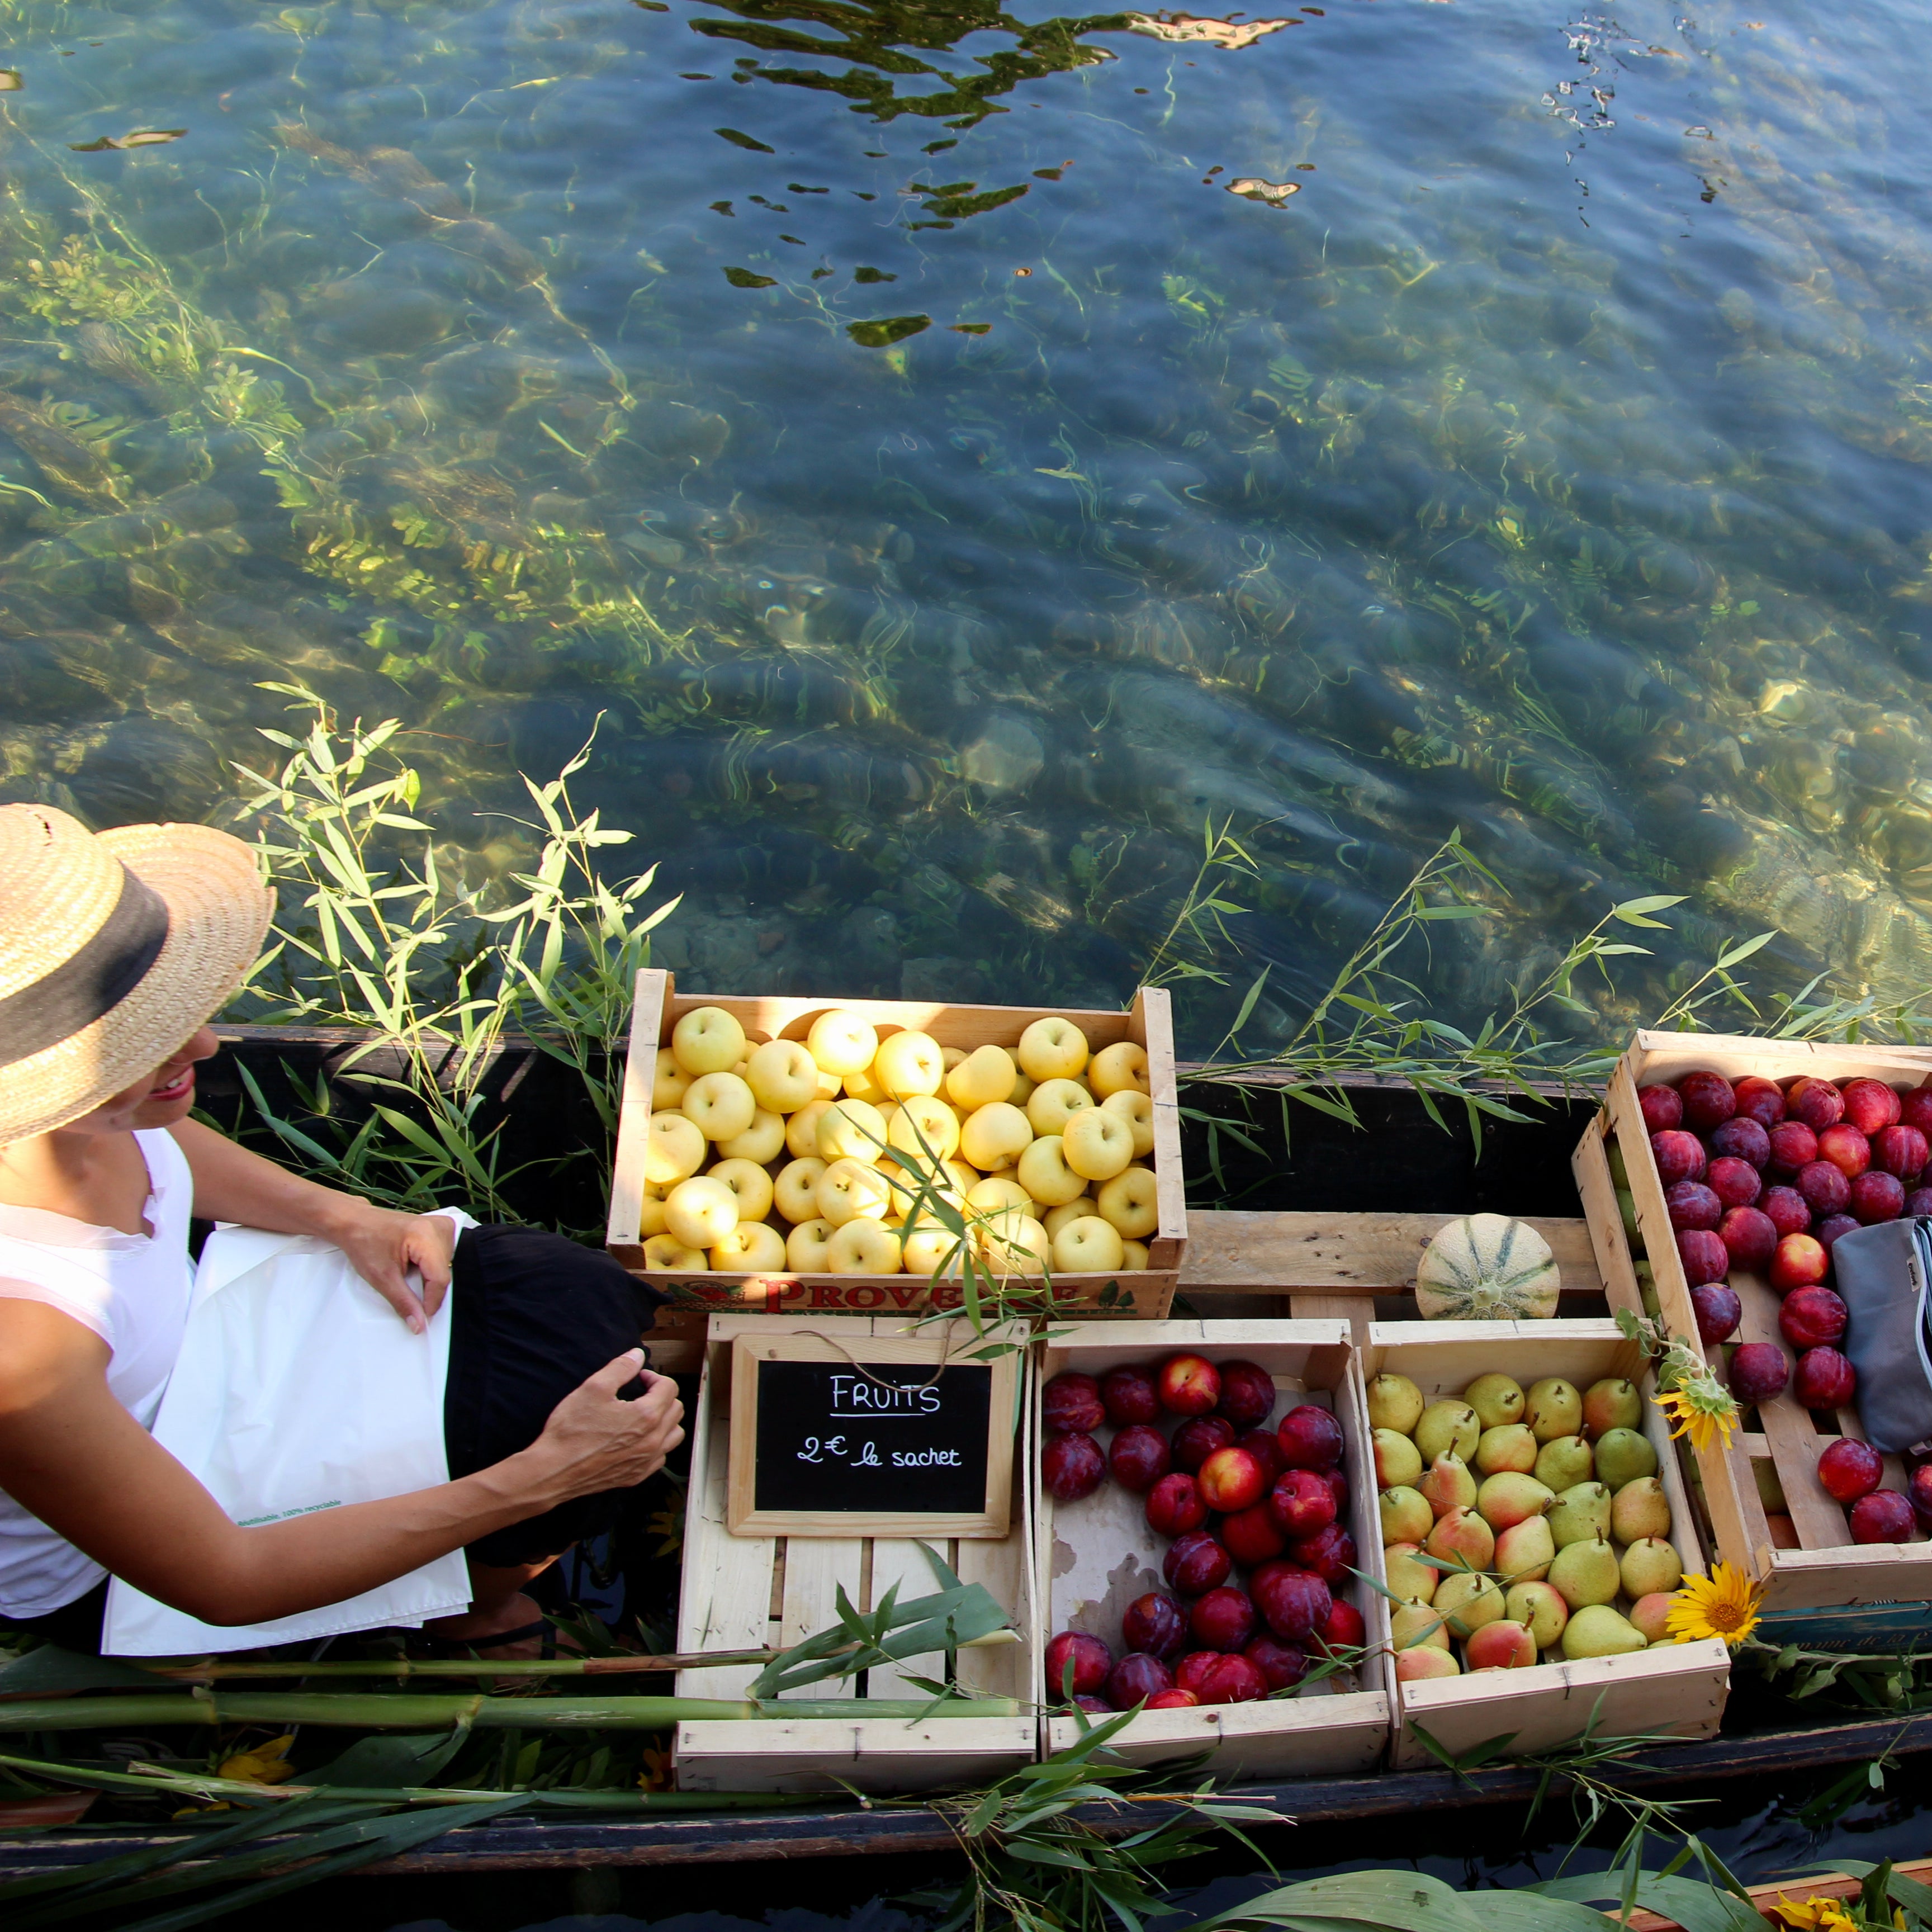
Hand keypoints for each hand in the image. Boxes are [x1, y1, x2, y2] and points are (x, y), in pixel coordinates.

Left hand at [331, 1206, 457, 1332]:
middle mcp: (438, 1227)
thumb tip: (419, 1323)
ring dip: (428, 1278)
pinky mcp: (439, 1227)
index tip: (421, 1317)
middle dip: (428, 1289)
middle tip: (405, 1289)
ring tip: (406, 1272)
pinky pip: (444, 1255)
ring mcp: (441, 1225)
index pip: (440, 1278)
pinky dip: (430, 1267)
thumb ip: (404, 1303)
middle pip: (444, 1272)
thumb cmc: (364, 1241)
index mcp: (426, 1236)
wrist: (354, 1222)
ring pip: (445, 1266)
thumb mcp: (382, 1277)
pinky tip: (414, 1265)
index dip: (431, 1301)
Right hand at [528, 1353, 684, 1501]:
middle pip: (676, 1410)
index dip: (654, 1377)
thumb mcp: (593, 1388)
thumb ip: (621, 1368)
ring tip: (645, 1414)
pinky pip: (660, 1457)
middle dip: (662, 1395)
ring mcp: (646, 1461)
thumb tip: (638, 1355)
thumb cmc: (571, 1430)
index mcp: (647, 1416)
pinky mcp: (636, 1476)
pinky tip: (638, 1438)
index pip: (669, 1388)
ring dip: (665, 1420)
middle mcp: (653, 1440)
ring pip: (674, 1435)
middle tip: (642, 1392)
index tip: (639, 1377)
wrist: (554, 1471)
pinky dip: (656, 1444)